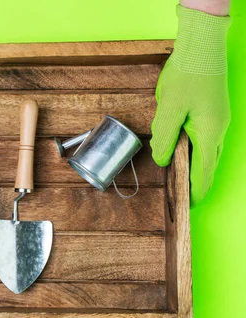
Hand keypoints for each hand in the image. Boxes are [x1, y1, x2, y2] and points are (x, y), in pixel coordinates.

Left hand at [150, 5, 230, 204]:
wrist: (202, 47)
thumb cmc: (187, 76)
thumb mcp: (169, 109)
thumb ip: (165, 138)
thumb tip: (164, 159)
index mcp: (209, 133)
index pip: (203, 172)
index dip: (195, 191)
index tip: (188, 205)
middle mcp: (218, 131)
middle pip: (208, 166)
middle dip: (196, 183)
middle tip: (182, 198)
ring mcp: (218, 122)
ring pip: (207, 153)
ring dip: (194, 167)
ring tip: (179, 179)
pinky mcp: (213, 114)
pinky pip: (205, 140)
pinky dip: (195, 151)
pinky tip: (182, 151)